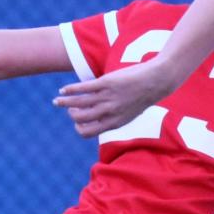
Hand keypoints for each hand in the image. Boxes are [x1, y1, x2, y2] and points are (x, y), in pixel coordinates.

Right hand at [54, 60, 172, 137]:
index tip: (77, 122)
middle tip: (69, 109)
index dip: (79, 128)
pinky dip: (69, 90)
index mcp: (115, 123)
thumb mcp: (130, 113)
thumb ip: (115, 117)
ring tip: (57, 100)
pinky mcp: (105, 83)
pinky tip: (63, 89)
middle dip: (71, 115)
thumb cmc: (143, 96)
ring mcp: (107, 98)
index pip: (88, 132)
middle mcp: (109, 112)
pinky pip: (82, 88)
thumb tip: (101, 119)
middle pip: (80, 120)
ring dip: (64, 102)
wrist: (156, 81)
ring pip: (77, 104)